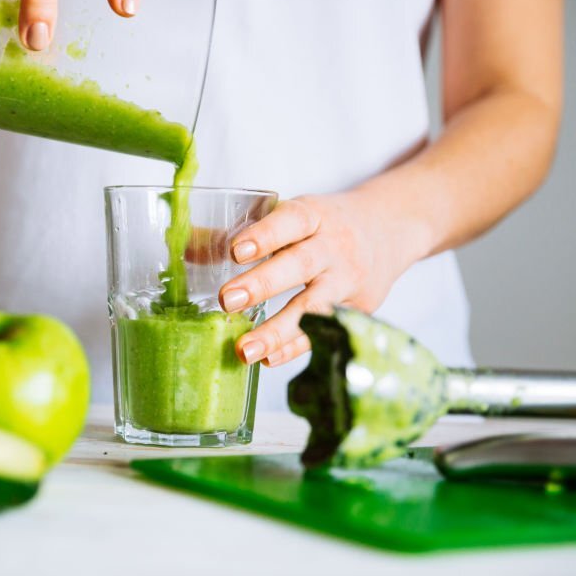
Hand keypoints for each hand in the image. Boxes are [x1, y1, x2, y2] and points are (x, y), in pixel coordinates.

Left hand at [218, 192, 426, 367]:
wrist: (392, 228)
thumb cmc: (326, 224)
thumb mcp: (293, 216)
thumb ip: (241, 232)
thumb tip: (184, 246)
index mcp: (315, 215)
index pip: (291, 222)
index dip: (265, 235)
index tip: (236, 251)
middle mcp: (335, 246)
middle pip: (300, 265)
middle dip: (263, 284)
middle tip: (228, 301)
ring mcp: (349, 280)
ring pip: (315, 306)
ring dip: (279, 330)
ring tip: (244, 349)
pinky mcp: (359, 309)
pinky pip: (326, 332)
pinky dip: (298, 347)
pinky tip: (269, 359)